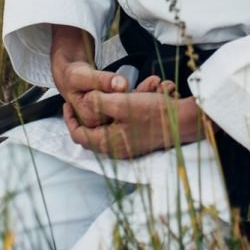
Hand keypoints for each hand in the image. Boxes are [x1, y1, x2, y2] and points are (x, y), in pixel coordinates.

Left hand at [63, 86, 196, 158]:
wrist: (182, 122)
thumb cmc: (153, 113)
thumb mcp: (122, 102)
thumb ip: (99, 102)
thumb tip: (85, 100)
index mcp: (109, 143)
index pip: (79, 135)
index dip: (70, 120)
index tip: (67, 104)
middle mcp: (116, 150)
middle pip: (90, 135)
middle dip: (85, 117)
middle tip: (80, 102)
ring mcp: (126, 148)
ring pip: (104, 132)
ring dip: (101, 116)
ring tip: (98, 99)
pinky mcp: (136, 143)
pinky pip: (117, 131)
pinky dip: (113, 118)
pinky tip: (118, 105)